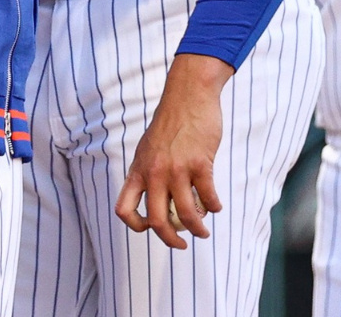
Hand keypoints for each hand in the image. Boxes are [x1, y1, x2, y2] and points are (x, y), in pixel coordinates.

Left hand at [115, 54, 232, 248]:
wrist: (188, 96)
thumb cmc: (170, 122)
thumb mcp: (148, 148)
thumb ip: (149, 171)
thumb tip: (157, 199)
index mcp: (138, 169)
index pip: (124, 208)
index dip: (135, 225)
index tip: (150, 227)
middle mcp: (154, 173)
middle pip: (157, 220)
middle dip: (170, 240)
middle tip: (181, 245)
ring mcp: (177, 169)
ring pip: (186, 214)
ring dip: (197, 229)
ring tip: (203, 231)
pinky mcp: (199, 164)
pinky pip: (207, 196)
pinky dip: (213, 206)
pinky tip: (215, 206)